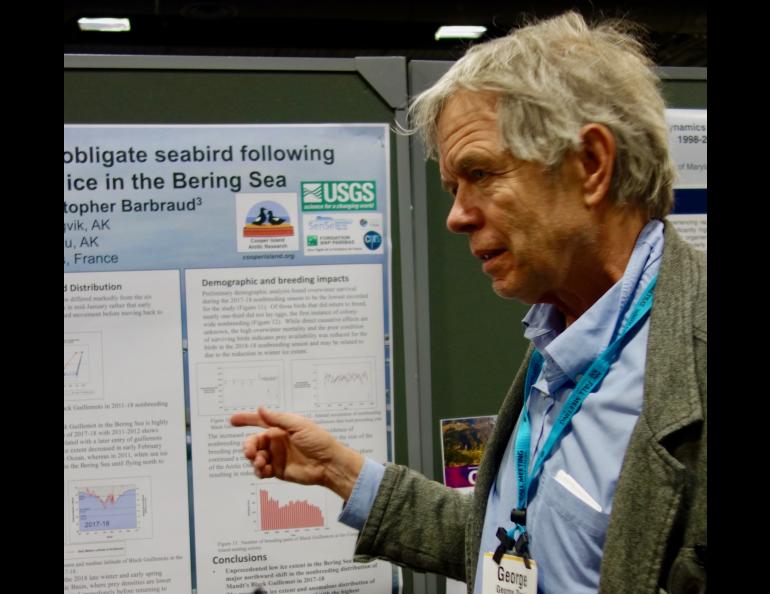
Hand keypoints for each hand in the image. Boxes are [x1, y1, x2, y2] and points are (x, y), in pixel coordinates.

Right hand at [230, 407, 363, 499]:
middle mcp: (276, 441)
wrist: (329, 464)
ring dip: (254, 459)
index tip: (232, 420)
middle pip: (254, 441)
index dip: (246, 419)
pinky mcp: (278, 471)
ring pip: (255, 457)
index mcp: (281, 428)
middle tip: (250, 452)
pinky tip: (264, 471)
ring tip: (261, 462)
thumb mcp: (299, 426)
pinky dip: (259, 471)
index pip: (260, 421)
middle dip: (248, 446)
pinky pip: (262, 471)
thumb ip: (278, 419)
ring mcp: (276, 456)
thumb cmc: (318, 441)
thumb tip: (261, 409)